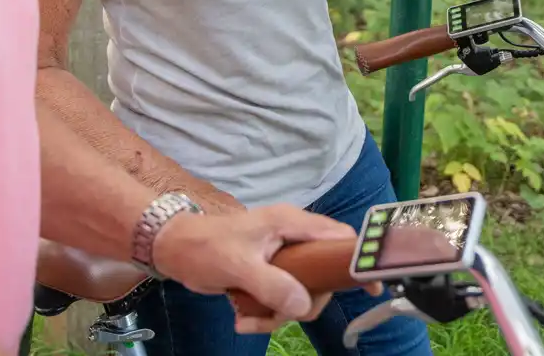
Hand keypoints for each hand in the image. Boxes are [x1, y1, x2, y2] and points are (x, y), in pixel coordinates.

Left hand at [151, 205, 354, 332]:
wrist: (172, 249)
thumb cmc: (204, 247)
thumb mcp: (238, 266)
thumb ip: (273, 285)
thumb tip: (304, 306)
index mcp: (291, 224)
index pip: (339, 237)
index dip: (358, 260)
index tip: (372, 286)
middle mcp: (292, 238)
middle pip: (321, 277)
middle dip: (301, 304)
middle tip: (277, 315)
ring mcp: (281, 257)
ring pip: (300, 294)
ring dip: (277, 315)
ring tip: (248, 320)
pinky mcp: (269, 273)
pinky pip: (281, 299)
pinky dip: (265, 315)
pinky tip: (242, 318)